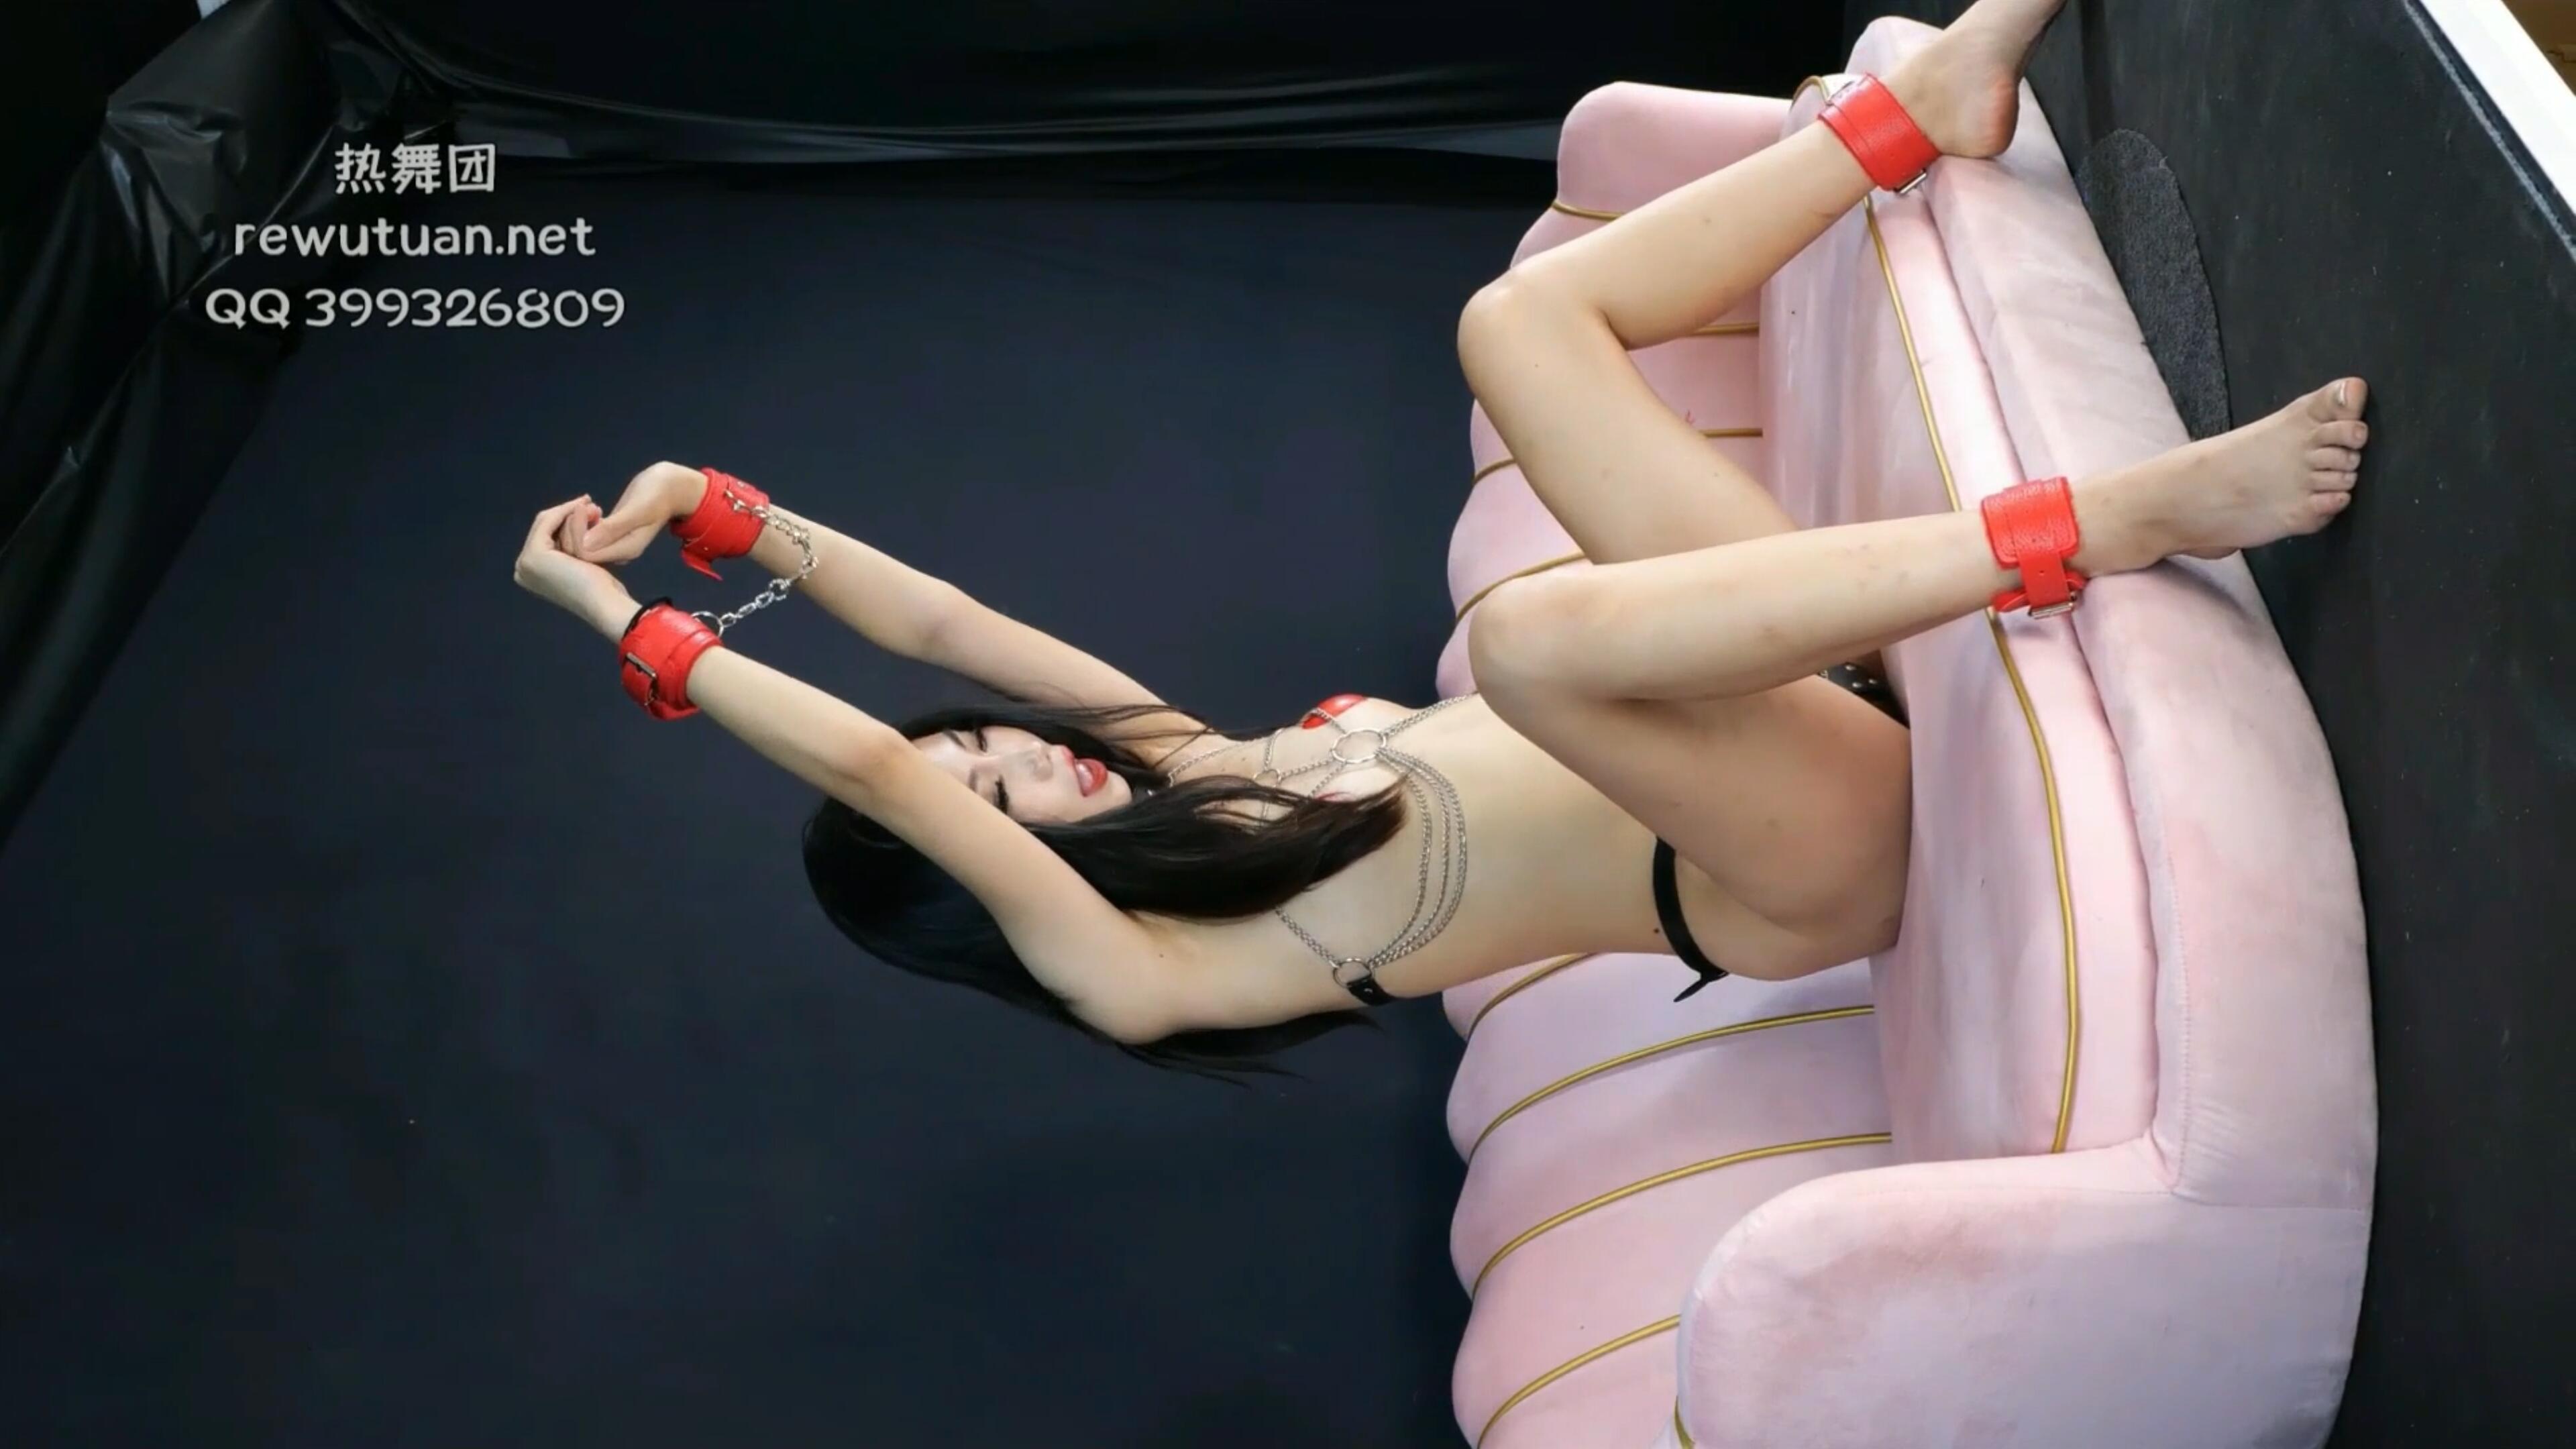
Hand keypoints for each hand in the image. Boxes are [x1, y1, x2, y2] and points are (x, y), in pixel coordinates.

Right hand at [514, 496, 638, 636]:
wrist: (604, 603)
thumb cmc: (600, 588)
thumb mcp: (578, 562)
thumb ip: (567, 547)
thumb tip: (571, 525)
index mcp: (528, 573)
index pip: (544, 536)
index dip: (565, 519)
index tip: (591, 510)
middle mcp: (521, 569)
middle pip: (542, 527)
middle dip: (567, 512)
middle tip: (593, 504)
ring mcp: (524, 563)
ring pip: (545, 522)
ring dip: (569, 510)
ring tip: (594, 507)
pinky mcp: (534, 555)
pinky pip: (549, 522)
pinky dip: (566, 511)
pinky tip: (585, 506)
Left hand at [576, 461, 707, 565]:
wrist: (670, 487)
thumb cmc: (657, 495)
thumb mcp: (638, 509)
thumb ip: (614, 528)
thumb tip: (585, 543)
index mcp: (626, 550)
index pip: (586, 553)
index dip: (576, 534)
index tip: (580, 508)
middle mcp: (618, 552)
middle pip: (581, 552)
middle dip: (573, 529)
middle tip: (580, 505)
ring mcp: (614, 545)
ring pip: (581, 544)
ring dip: (575, 524)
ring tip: (585, 504)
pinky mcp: (609, 535)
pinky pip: (585, 535)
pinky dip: (580, 522)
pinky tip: (589, 506)